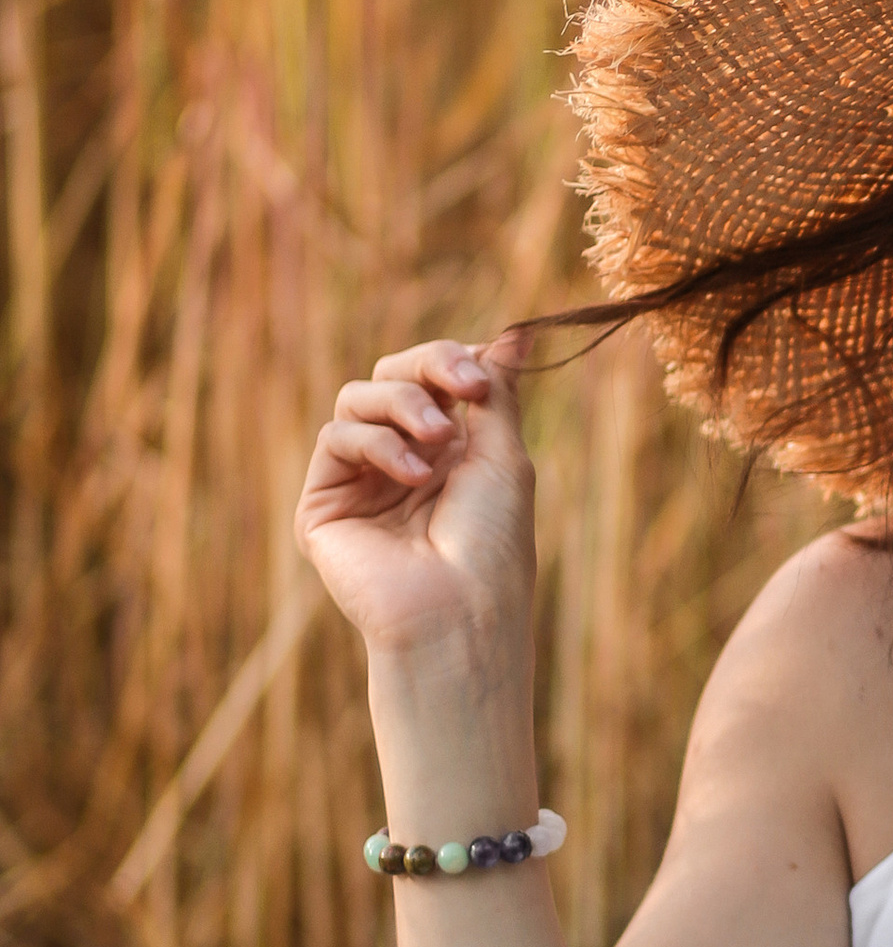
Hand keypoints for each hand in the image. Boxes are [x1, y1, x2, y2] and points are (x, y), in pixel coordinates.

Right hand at [293, 335, 536, 675]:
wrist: (462, 613)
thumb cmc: (493, 545)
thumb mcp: (503, 455)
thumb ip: (495, 393)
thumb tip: (514, 334)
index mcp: (449, 453)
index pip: (434, 378)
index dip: (452, 361)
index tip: (482, 374)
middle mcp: (401, 462)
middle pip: (392, 374)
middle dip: (428, 367)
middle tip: (463, 385)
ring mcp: (360, 483)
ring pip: (357, 398)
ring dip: (403, 403)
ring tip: (438, 440)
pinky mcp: (324, 504)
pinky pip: (336, 438)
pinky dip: (376, 442)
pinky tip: (411, 472)